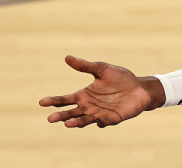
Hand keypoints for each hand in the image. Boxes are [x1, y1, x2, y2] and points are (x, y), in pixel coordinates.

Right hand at [39, 55, 163, 127]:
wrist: (140, 87)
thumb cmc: (120, 78)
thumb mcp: (102, 69)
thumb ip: (85, 66)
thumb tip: (67, 57)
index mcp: (84, 95)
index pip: (65, 100)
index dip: (54, 101)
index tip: (42, 102)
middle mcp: (89, 106)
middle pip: (71, 113)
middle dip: (61, 115)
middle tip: (50, 118)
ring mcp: (100, 113)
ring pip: (85, 120)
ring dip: (76, 122)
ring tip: (67, 123)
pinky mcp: (113, 118)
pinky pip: (104, 122)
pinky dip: (101, 122)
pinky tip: (98, 120)